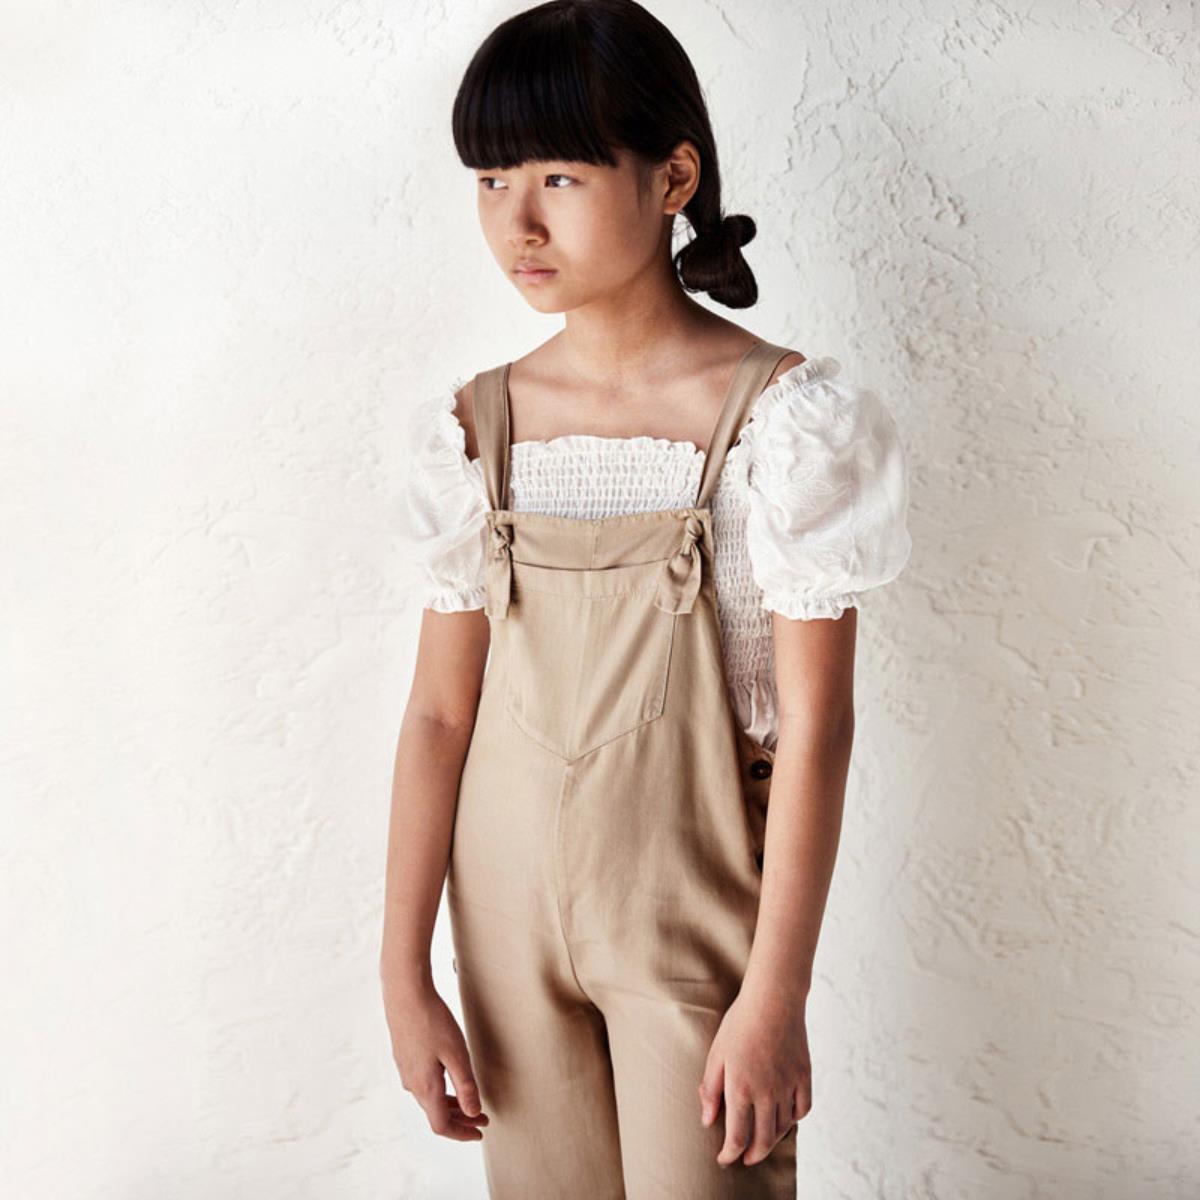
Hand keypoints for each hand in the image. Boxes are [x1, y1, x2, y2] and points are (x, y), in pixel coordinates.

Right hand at [384, 977, 489, 1141]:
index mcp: (425, 1087)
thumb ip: (466, 1085)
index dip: (462, 1133)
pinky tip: (450, 1081)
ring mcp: (406, 1071)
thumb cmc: (432, 1020)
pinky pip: (424, 1085)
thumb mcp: (456, 1054)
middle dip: (460, 1119)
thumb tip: (473, 1112)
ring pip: (430, 1099)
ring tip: (470, 1102)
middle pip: (436, 1114)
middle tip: (482, 1118)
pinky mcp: (405, 1058)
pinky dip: (441, 1092)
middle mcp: (412, 1083)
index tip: (480, 1132)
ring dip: (451, 1105)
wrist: (405, 994)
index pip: (442, 1125)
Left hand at [697, 985, 811, 1166]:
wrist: (773, 999)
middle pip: (763, 1140)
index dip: (730, 1154)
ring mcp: (789, 1085)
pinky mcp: (804, 1076)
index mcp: (741, 1088)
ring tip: (761, 1139)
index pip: (737, 1137)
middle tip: (746, 1158)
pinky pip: (802, 1109)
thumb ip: (711, 1090)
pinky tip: (784, 1117)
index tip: (725, 1158)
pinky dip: (793, 1119)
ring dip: (771, 1139)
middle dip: (753, 1155)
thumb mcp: (716, 1054)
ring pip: (783, 1127)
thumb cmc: (739, 1024)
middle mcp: (767, 1093)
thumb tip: (708, 1121)